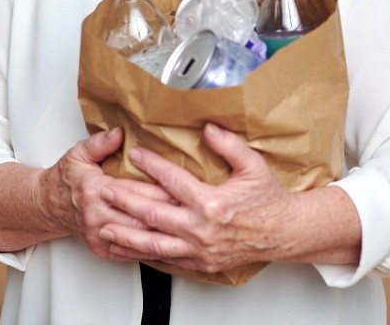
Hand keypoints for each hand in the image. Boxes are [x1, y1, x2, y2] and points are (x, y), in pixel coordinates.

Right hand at [41, 127, 173, 260]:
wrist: (50, 205)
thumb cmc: (67, 178)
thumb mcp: (79, 153)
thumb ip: (100, 142)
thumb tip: (119, 133)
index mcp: (93, 191)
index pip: (132, 192)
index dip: (158, 191)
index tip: (179, 189)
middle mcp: (96, 217)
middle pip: (139, 218)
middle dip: (167, 214)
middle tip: (190, 209)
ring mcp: (99, 237)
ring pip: (138, 239)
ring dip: (162, 233)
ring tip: (185, 226)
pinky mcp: (102, 250)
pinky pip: (130, 252)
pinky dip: (150, 248)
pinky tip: (168, 243)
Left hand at [97, 123, 300, 272]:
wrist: (284, 232)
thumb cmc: (269, 199)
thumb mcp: (252, 165)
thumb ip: (228, 145)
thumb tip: (207, 127)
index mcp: (212, 203)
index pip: (173, 181)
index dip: (151, 165)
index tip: (136, 154)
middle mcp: (201, 229)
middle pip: (154, 214)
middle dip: (126, 202)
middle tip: (104, 191)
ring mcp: (199, 249)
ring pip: (154, 244)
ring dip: (126, 235)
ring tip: (105, 227)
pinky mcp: (201, 262)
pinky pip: (166, 259)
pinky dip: (145, 254)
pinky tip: (131, 248)